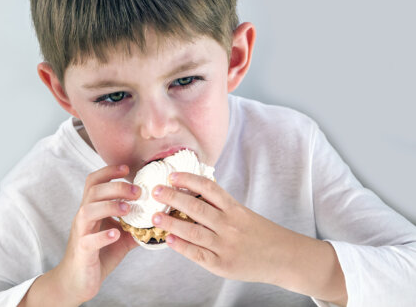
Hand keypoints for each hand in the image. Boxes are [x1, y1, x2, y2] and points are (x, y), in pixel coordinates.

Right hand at [25, 165, 139, 305]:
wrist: (77, 282)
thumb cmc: (99, 255)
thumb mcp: (121, 236)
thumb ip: (135, 225)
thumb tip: (159, 217)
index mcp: (92, 209)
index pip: (94, 182)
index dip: (109, 171)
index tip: (127, 168)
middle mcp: (84, 218)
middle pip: (93, 192)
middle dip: (116, 187)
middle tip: (137, 191)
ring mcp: (81, 234)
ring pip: (87, 211)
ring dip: (109, 206)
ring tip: (128, 209)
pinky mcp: (83, 252)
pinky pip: (89, 240)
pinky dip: (103, 236)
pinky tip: (116, 233)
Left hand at [150, 172, 302, 283]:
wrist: (284, 258)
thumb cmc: (260, 234)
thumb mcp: (243, 214)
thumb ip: (221, 206)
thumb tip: (192, 192)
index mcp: (234, 209)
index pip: (209, 188)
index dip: (189, 180)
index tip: (172, 175)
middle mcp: (229, 225)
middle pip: (196, 207)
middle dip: (173, 198)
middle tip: (155, 191)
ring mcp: (225, 245)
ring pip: (193, 231)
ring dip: (171, 222)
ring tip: (154, 216)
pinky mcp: (222, 265)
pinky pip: (198, 254)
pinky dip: (182, 246)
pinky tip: (169, 239)